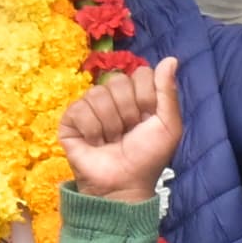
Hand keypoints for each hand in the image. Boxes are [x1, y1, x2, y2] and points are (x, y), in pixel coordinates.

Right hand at [60, 56, 185, 202]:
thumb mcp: (168, 126)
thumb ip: (168, 92)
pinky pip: (79, 109)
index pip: (141, 73)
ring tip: (111, 141)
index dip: (146, 98)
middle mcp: (113, 97)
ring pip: (97, 94)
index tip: (147, 120)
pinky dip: (91, 130)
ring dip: (109, 124)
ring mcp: (90, 107)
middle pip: (118, 80)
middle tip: (128, 133)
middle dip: (127, 112)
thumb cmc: (147, 157)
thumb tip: (171, 59)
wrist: (123, 184)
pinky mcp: (70, 120)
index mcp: (137, 95)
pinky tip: (95, 143)